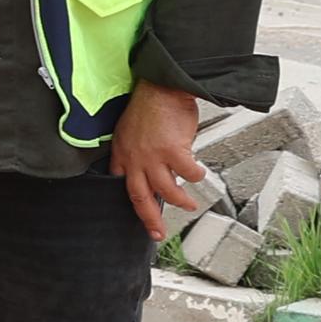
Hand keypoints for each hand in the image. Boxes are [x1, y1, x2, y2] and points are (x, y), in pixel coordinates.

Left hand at [111, 79, 212, 233]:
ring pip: (166, 190)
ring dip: (180, 201)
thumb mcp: (132, 131)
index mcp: (123, 152)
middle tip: (157, 232)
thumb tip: (154, 168)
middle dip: (149, 219)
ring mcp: (152, 156)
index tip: (139, 214)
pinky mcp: (172, 151)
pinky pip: (188, 174)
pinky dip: (196, 177)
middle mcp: (135, 157)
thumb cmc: (151, 105)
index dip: (131, 200)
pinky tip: (199, 175)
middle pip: (139, 197)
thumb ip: (139, 152)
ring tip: (189, 205)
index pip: (121, 183)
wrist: (161, 88)